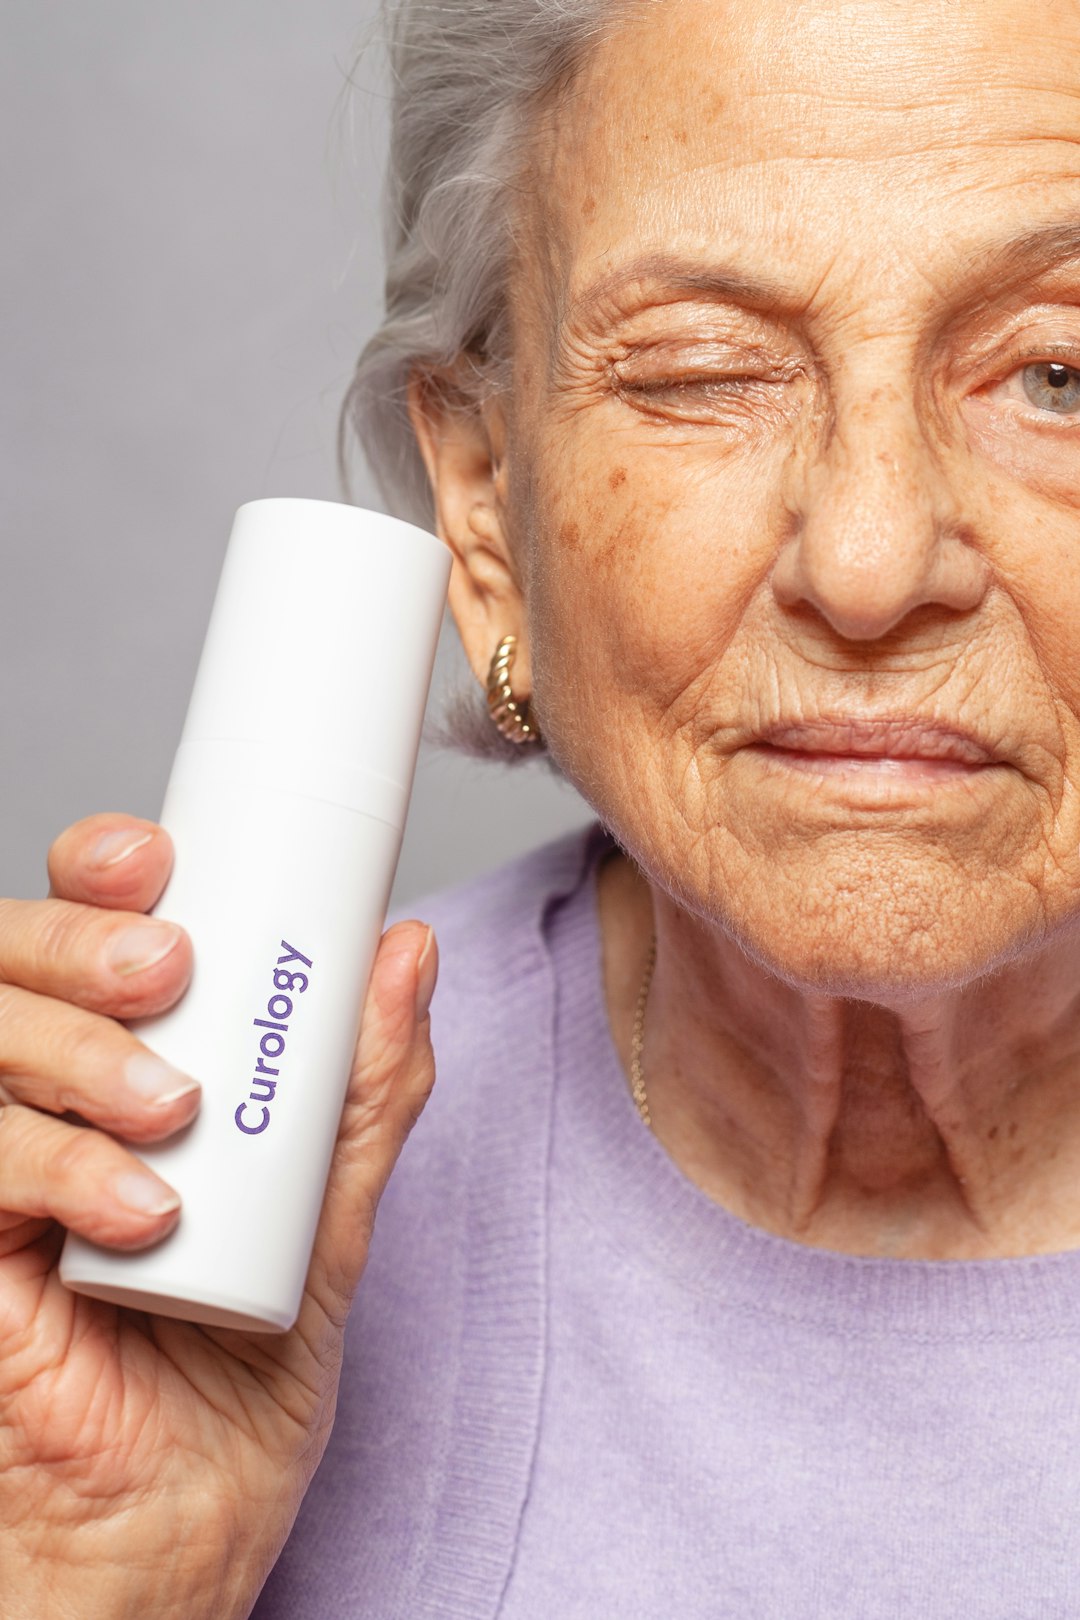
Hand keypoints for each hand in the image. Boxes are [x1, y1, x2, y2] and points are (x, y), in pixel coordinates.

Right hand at [0, 812, 437, 1619]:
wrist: (177, 1529)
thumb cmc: (238, 1378)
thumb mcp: (329, 1218)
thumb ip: (365, 1092)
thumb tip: (408, 951)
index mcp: (130, 1064)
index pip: (86, 927)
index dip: (100, 871)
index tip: (159, 860)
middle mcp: (49, 1098)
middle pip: (11, 956)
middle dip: (75, 936)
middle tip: (166, 966)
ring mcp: (1, 1167)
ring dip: (73, 1049)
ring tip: (173, 1111)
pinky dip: (49, 1162)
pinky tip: (135, 1207)